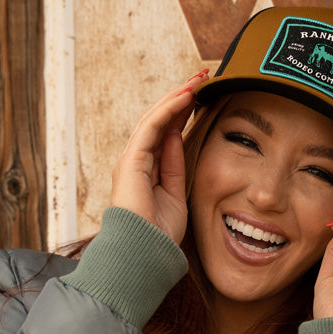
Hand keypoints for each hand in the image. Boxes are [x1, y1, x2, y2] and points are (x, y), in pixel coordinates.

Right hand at [110, 70, 208, 243]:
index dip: (182, 114)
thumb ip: (174, 167)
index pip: (165, 134)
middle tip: (201, 78)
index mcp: (146, 172)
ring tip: (197, 79)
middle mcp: (135, 162)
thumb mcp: (175, 196)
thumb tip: (178, 137)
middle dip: (179, 98)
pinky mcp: (132, 161)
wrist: (145, 254)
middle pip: (158, 121)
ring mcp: (131, 160)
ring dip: (176, 97)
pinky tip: (185, 96)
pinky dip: (169, 109)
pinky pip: (152, 127)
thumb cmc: (160, 235)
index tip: (201, 98)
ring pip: (154, 119)